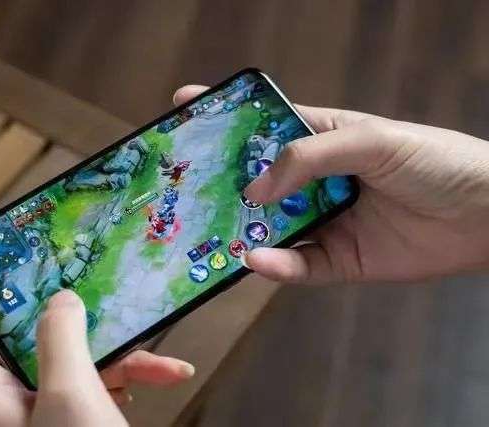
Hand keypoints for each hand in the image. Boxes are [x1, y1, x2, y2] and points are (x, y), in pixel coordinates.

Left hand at [0, 237, 193, 426]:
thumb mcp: (71, 396)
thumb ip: (60, 338)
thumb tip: (61, 301)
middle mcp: (6, 401)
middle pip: (14, 335)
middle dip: (45, 307)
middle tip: (47, 269)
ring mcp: (39, 411)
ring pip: (69, 360)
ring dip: (116, 355)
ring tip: (156, 360)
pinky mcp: (67, 419)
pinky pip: (92, 384)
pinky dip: (127, 379)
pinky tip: (163, 376)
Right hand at [174, 85, 488, 283]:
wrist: (487, 215)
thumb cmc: (434, 161)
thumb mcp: (371, 141)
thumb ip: (310, 155)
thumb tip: (257, 187)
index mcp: (322, 140)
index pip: (265, 126)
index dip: (227, 118)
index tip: (186, 108)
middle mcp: (316, 181)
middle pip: (258, 182)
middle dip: (222, 183)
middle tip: (182, 186)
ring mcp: (324, 222)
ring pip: (270, 229)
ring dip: (242, 232)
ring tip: (210, 233)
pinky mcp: (337, 261)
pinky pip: (298, 266)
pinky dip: (276, 266)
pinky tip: (257, 259)